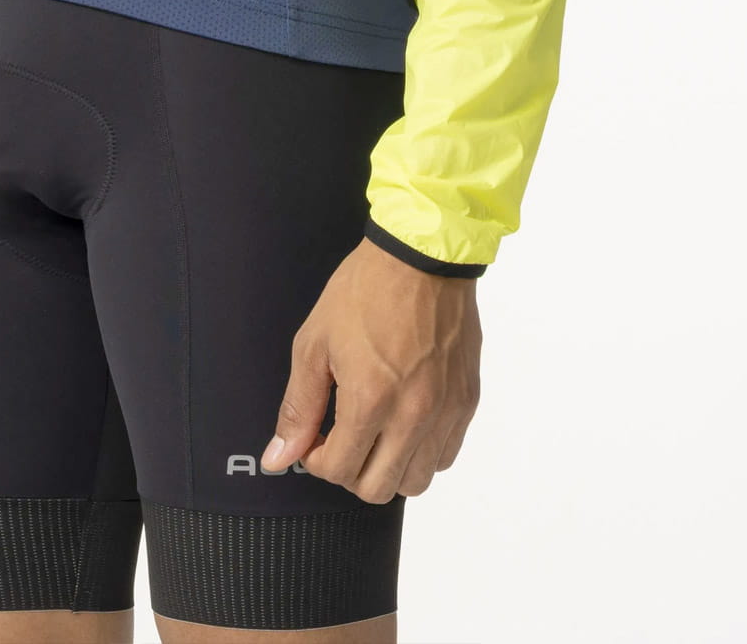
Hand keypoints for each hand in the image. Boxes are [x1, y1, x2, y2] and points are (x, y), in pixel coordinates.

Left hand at [259, 237, 480, 502]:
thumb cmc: (366, 290)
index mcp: (371, 400)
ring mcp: (445, 411)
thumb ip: (299, 407)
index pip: (339, 471)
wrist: (422, 256)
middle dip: (349, 471)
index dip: (316, 460)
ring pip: (416, 481)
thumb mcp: (315, 343)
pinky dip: (422, 453)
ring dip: (388, 467)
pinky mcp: (466, 401)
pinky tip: (404, 422)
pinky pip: (445, 456)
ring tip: (374, 431)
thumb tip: (279, 456)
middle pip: (377, 489)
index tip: (314, 439)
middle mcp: (413, 415)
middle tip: (341, 438)